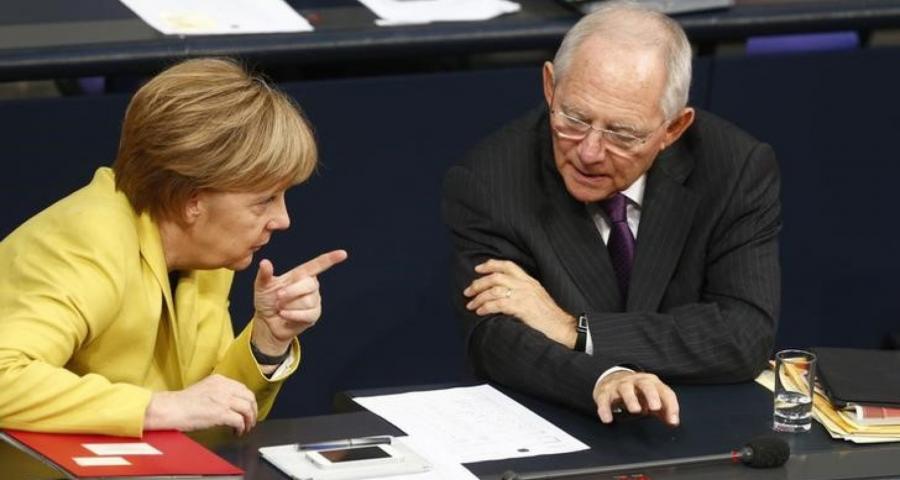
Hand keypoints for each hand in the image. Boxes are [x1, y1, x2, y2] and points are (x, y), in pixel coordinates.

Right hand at [143, 374, 257, 434]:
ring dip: (249, 420)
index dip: (248, 400)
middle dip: (253, 410)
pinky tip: (237, 432)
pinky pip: (239, 421)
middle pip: (249, 397)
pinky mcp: (221, 413)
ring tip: (245, 427)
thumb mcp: (203, 388)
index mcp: (219, 380)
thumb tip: (229, 401)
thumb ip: (218, 391)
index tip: (248, 408)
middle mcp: (224, 387)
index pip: (242, 388)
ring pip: (248, 409)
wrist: (171, 408)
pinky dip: (241, 428)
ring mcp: (223, 399)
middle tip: (251, 419)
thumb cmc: (182, 402)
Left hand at [253, 250, 347, 354]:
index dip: (330, 259)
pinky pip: (307, 314)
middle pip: (309, 284)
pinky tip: (284, 315)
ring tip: (280, 308)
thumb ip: (264, 274)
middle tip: (278, 296)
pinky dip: (292, 315)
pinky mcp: (314, 315)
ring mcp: (314, 300)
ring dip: (289, 305)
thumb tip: (264, 262)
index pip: (317, 265)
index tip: (343, 254)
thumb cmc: (266, 301)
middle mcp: (311, 286)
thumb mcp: (262, 286)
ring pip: (307, 300)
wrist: (267, 323)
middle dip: (292, 291)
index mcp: (301, 275)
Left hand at [463, 259, 576, 346]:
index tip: (478, 269)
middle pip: (496, 277)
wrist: (562, 327)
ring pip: (494, 290)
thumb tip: (501, 292)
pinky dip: (486, 307)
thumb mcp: (536, 297)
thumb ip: (522, 291)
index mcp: (529, 281)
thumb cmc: (548, 316)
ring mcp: (524, 296)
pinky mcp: (522, 308)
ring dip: (479, 297)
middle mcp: (526, 285)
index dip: (491, 265)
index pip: (508, 265)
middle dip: (478, 283)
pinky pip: (498, 304)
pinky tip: (480, 312)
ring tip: (471, 305)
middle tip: (468, 291)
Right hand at [593, 371, 679, 425]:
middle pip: (645, 385)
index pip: (664, 391)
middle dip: (651, 395)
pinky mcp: (605, 392)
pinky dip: (605, 408)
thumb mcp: (653, 398)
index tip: (672, 420)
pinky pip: (604, 399)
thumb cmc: (638, 392)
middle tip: (655, 407)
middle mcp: (636, 381)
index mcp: (651, 382)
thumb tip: (673, 422)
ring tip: (635, 410)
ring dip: (631, 399)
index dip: (670, 405)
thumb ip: (664, 410)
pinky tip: (608, 419)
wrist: (612, 379)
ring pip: (625, 389)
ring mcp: (619, 386)